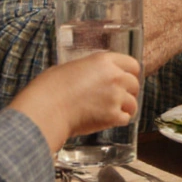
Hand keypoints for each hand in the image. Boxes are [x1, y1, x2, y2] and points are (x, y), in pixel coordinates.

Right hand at [9, 52, 140, 150]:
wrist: (47, 108)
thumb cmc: (50, 88)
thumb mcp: (70, 67)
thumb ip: (88, 70)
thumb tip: (89, 76)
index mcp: (104, 60)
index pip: (132, 64)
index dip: (130, 73)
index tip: (127, 79)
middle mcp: (114, 76)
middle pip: (135, 84)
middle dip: (128, 92)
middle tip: (119, 98)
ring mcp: (115, 96)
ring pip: (133, 104)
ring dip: (125, 108)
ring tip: (113, 112)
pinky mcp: (113, 116)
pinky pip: (125, 119)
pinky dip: (118, 121)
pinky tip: (107, 120)